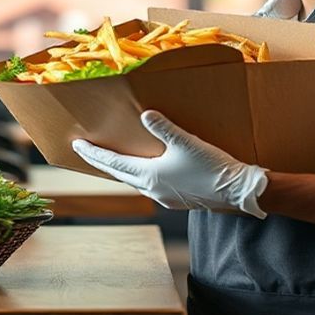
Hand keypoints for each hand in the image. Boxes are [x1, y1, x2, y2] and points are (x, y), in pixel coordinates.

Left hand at [72, 110, 268, 217]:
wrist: (237, 191)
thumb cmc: (212, 166)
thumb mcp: (187, 142)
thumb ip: (164, 127)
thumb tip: (144, 114)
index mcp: (149, 175)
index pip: (112, 164)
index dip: (93, 153)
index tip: (77, 145)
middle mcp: (152, 189)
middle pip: (118, 174)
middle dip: (101, 162)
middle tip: (85, 150)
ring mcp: (164, 197)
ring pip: (134, 181)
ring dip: (121, 169)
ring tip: (113, 158)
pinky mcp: (177, 200)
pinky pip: (149, 185)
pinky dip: (139, 175)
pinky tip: (147, 168)